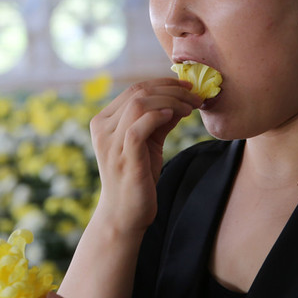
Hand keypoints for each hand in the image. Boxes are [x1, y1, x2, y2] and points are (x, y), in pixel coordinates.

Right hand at [89, 78, 198, 232]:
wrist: (124, 214)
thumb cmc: (137, 176)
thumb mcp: (148, 143)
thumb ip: (159, 120)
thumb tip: (181, 98)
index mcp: (103, 121)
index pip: (134, 89)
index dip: (163, 83)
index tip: (187, 86)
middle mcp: (102, 129)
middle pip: (138, 93)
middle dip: (171, 90)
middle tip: (195, 96)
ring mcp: (111, 144)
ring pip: (139, 105)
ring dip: (171, 101)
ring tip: (190, 107)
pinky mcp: (123, 158)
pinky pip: (138, 128)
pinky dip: (158, 117)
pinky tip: (174, 116)